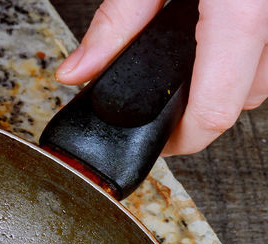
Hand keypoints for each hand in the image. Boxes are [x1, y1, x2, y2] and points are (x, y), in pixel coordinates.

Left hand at [56, 0, 267, 154]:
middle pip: (242, 100)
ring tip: (184, 71)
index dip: (180, 141)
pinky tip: (209, 42)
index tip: (156, 146)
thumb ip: (117, 21)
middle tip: (161, 109)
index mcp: (240, 11)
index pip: (215, 109)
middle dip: (199, 113)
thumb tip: (77, 71)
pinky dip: (241, 56)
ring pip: (262, 77)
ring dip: (226, 83)